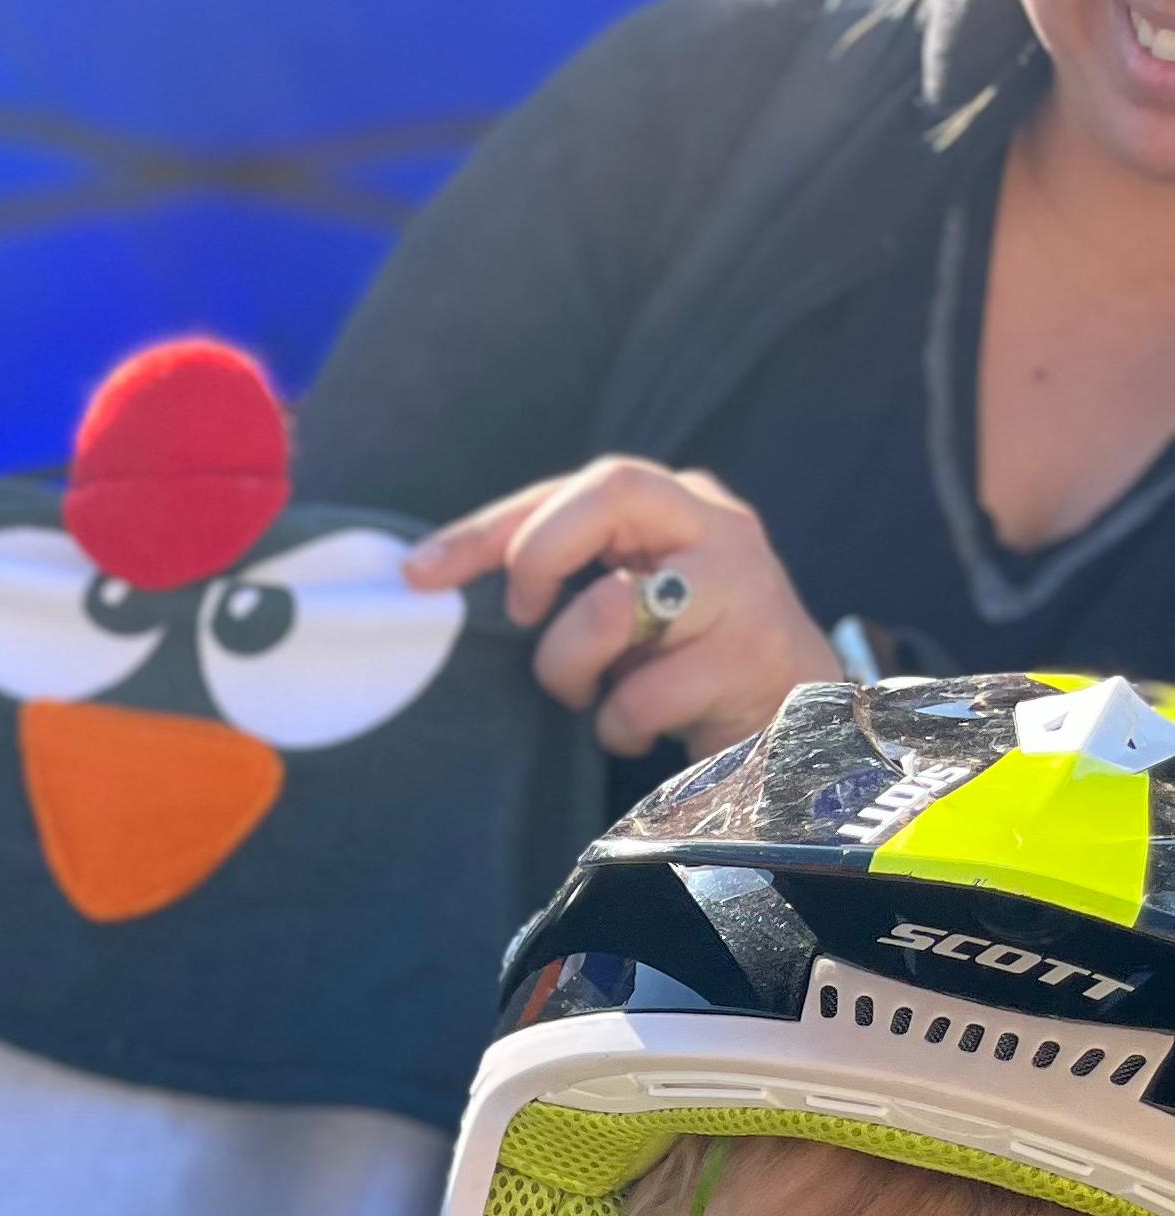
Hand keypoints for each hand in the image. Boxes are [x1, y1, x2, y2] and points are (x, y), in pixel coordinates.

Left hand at [404, 457, 841, 759]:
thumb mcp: (629, 605)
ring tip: (592, 692)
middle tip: (525, 616)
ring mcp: (740, 587)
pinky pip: (640, 695)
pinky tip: (635, 728)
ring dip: (571, 665)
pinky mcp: (748, 657)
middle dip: (540, 555)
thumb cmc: (687, 660)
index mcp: (676, 503)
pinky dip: (617, 725)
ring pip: (614, 604)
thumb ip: (567, 579)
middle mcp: (714, 526)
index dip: (488, 527)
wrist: (795, 720)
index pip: (575, 487)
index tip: (419, 573)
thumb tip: (438, 584)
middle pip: (612, 489)